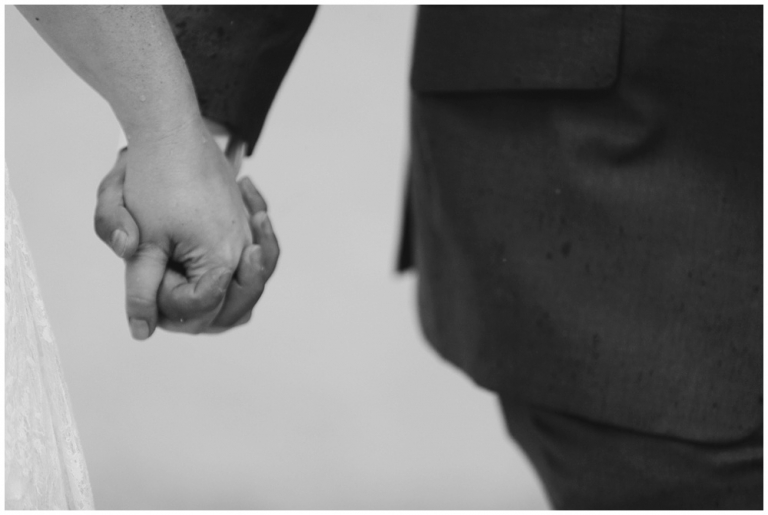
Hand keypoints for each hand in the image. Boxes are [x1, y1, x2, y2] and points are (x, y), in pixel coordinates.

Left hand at [94, 121, 278, 337]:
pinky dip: (246, 265)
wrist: (171, 131)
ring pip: (250, 286)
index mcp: (222, 260)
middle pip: (233, 307)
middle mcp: (244, 250)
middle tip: (164, 290)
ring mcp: (248, 235)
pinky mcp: (245, 220)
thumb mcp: (142, 242)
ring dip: (228, 294)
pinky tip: (221, 259)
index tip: (146, 273)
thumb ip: (141, 290)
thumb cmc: (155, 182)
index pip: (202, 308)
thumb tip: (141, 332)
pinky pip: (257, 255)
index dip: (169, 302)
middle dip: (197, 309)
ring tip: (198, 290)